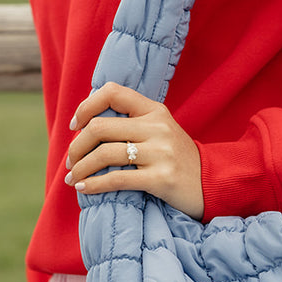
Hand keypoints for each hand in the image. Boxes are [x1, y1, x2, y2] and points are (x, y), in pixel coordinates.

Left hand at [66, 82, 203, 219]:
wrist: (211, 183)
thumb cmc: (177, 158)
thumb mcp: (160, 130)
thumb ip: (132, 122)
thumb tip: (87, 124)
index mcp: (154, 110)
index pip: (112, 92)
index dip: (86, 107)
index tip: (75, 125)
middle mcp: (157, 127)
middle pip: (100, 128)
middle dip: (76, 146)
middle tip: (71, 161)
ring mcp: (161, 153)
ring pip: (105, 154)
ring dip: (81, 167)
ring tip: (73, 178)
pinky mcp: (161, 178)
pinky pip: (117, 179)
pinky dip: (94, 185)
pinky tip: (84, 189)